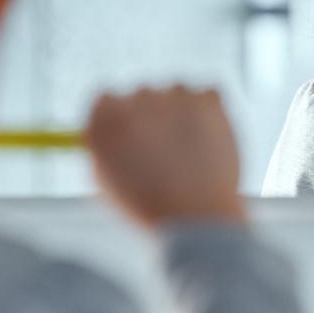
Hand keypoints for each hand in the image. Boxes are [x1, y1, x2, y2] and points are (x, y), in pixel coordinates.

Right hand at [86, 85, 245, 229]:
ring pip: (177, 93)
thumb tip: (112, 129)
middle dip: (153, 116)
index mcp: (106, 118)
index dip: (120, 117)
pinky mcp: (207, 99)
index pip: (106, 98)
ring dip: (181, 112)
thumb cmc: (148, 207)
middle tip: (165, 150)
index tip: (132, 131)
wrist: (194, 218)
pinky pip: (208, 95)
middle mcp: (136, 99)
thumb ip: (103, 147)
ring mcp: (174, 95)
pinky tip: (208, 143)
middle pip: (142, 93)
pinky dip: (210, 113)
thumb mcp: (107, 180)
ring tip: (188, 154)